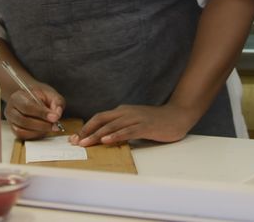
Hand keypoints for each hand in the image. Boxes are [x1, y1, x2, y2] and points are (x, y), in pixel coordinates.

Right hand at [5, 83, 64, 140]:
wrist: (31, 98)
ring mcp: (11, 121)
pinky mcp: (13, 129)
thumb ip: (56, 102)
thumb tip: (57, 115)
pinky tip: (43, 131)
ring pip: (22, 130)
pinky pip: (22, 136)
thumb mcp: (50, 94)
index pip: (28, 106)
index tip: (54, 118)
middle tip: (55, 126)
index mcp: (17, 97)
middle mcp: (10, 109)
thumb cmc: (40, 96)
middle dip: (42, 125)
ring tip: (50, 128)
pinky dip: (34, 135)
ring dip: (38, 131)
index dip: (41, 113)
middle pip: (24, 120)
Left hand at [69, 103, 197, 146]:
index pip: (100, 117)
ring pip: (112, 126)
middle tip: (75, 142)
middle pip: (102, 120)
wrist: (177, 115)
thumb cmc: (156, 121)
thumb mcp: (135, 122)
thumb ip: (122, 127)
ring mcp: (136, 118)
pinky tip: (107, 140)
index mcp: (122, 111)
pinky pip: (128, 131)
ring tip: (85, 143)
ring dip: (97, 135)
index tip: (75, 137)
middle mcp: (126, 112)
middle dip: (87, 131)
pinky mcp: (145, 126)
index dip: (86, 127)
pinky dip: (116, 135)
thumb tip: (106, 137)